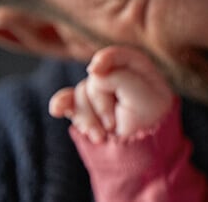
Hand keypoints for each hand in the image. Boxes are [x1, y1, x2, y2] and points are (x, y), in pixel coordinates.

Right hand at [49, 46, 173, 142]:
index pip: (117, 55)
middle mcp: (117, 76)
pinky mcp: (84, 108)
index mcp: (137, 69)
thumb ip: (118, 78)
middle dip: (100, 103)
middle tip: (113, 125)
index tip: (95, 71)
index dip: (104, 59)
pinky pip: (66, 100)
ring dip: (88, 118)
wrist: (141, 153)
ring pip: (80, 93)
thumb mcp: (143, 96)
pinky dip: (61, 104)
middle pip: (95, 78)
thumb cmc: (149, 121)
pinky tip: (58, 110)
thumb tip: (93, 76)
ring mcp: (99, 92)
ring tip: (101, 136)